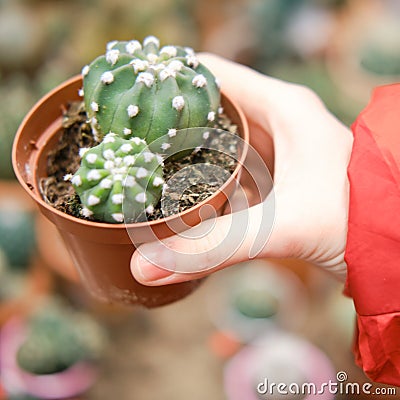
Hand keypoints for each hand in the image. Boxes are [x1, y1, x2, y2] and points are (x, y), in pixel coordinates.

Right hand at [131, 54, 352, 284]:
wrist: (390, 247)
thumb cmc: (353, 221)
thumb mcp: (280, 228)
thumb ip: (213, 247)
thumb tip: (146, 268)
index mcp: (283, 108)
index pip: (216, 75)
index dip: (173, 79)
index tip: (134, 93)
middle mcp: (281, 120)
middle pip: (215, 105)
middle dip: (174, 116)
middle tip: (132, 131)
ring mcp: (281, 148)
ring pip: (225, 136)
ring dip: (191, 145)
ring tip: (148, 154)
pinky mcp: (280, 174)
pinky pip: (236, 164)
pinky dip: (210, 172)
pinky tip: (184, 186)